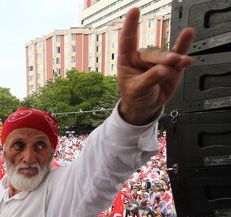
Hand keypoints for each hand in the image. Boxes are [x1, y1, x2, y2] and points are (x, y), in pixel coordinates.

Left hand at [117, 7, 194, 124]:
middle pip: (152, 52)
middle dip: (162, 57)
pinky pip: (178, 54)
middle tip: (170, 63)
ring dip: (175, 58)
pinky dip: (183, 46)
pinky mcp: (171, 66)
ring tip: (181, 62)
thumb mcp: (137, 90)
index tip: (134, 11)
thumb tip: (163, 70)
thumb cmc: (135, 97)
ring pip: (167, 55)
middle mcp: (142, 57)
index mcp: (127, 60)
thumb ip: (149, 79)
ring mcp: (157, 61)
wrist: (145, 107)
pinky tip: (187, 36)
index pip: (127, 39)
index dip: (130, 25)